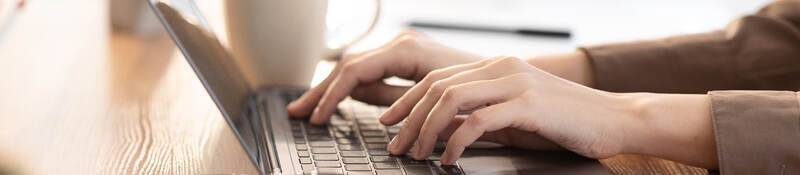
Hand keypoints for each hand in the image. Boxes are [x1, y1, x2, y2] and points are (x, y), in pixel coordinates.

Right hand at [286, 31, 483, 124]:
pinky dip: (351, 87)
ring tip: (309, 108)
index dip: (331, 96)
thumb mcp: (432, 99)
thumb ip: (392, 98)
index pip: (353, 71)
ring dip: (331, 89)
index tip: (317, 118)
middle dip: (321, 91)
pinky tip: (338, 100)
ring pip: (356, 67)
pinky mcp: (406, 58)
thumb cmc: (477, 90)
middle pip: (348, 66)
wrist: (505, 79)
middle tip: (297, 112)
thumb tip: (359, 101)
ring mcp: (403, 49)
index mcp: (405, 50)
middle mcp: (401, 43)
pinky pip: (370, 70)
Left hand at [381, 56, 637, 163]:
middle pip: (437, 87)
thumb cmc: (565, 122)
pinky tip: (449, 158)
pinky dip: (456, 141)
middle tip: (396, 145)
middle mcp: (501, 68)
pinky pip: (478, 121)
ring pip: (451, 100)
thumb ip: (479, 118)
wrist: (615, 119)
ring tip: (417, 154)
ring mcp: (514, 83)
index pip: (438, 79)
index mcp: (496, 66)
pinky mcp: (528, 105)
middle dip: (409, 118)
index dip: (407, 100)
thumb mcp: (514, 117)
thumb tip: (441, 130)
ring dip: (426, 130)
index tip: (389, 122)